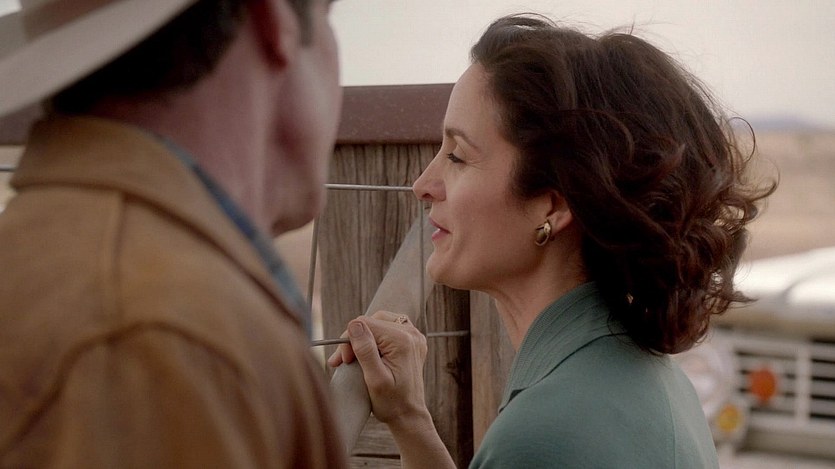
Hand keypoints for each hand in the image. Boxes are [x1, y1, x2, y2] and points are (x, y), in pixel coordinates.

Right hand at [327, 311, 428, 425]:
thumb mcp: (374, 379)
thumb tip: (354, 324)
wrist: (408, 415)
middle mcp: (411, 333)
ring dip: (363, 337)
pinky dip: (374, 338)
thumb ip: (365, 350)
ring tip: (352, 357)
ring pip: (378, 322)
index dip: (349, 340)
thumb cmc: (391, 402)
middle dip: (355, 339)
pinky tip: (367, 352)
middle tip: (345, 361)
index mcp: (403, 340)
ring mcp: (414, 336)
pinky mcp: (411, 341)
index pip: (365, 323)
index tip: (344, 361)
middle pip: (372, 321)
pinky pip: (388, 329)